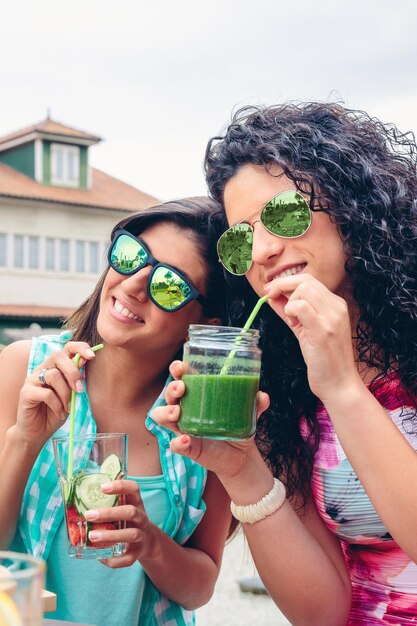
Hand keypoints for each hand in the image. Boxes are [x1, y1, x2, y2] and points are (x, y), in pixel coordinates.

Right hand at [15, 341, 96, 444]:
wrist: (39, 432)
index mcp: (55, 366)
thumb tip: (84, 360)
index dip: (80, 348)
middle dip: (73, 372)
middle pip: (58, 356)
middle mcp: (42, 369)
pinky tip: (60, 413)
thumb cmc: (57, 411)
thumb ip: (76, 378)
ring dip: (65, 393)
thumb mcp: (71, 394)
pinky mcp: (25, 392)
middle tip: (79, 389)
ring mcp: (32, 379)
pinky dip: (57, 405)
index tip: (92, 356)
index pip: (66, 348)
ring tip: (68, 407)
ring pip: (53, 375)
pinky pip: (46, 393)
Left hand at [85, 479, 155, 567]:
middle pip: (130, 512)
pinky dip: (113, 560)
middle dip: (109, 513)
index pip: (133, 488)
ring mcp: (141, 535)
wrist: (148, 540)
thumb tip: (76, 496)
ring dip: (111, 535)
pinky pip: (127, 558)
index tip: (103, 487)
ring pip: (131, 534)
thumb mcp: (123, 506)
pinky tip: (100, 558)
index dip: (120, 486)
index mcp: (136, 502)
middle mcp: (141, 517)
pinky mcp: (138, 552)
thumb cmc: (126, 519)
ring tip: (92, 536)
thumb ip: (107, 500)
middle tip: (89, 515)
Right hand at [152, 361, 269, 481]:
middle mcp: (186, 410)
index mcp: (197, 396)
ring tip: (177, 412)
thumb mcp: (248, 413)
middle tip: (181, 388)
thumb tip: (263, 396)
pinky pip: (176, 445)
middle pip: (168, 396)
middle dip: (171, 389)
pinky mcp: (188, 448)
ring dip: (166, 412)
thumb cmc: (237, 425)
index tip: (181, 366)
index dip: (177, 370)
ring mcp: (184, 429)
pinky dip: (178, 443)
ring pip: (162, 417)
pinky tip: (186, 440)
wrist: (241, 456)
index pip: (181, 378)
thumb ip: (255, 404)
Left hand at [265, 273, 361, 401]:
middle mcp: (337, 307)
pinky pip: (300, 306)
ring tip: (291, 320)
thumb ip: (290, 312)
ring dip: (288, 301)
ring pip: (303, 289)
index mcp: (336, 305)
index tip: (270, 290)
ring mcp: (332, 317)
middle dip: (282, 286)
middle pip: (305, 280)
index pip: (309, 280)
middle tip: (269, 297)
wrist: (340, 384)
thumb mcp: (305, 330)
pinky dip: (289, 311)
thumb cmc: (324, 360)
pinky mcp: (324, 330)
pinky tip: (292, 324)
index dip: (286, 282)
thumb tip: (272, 297)